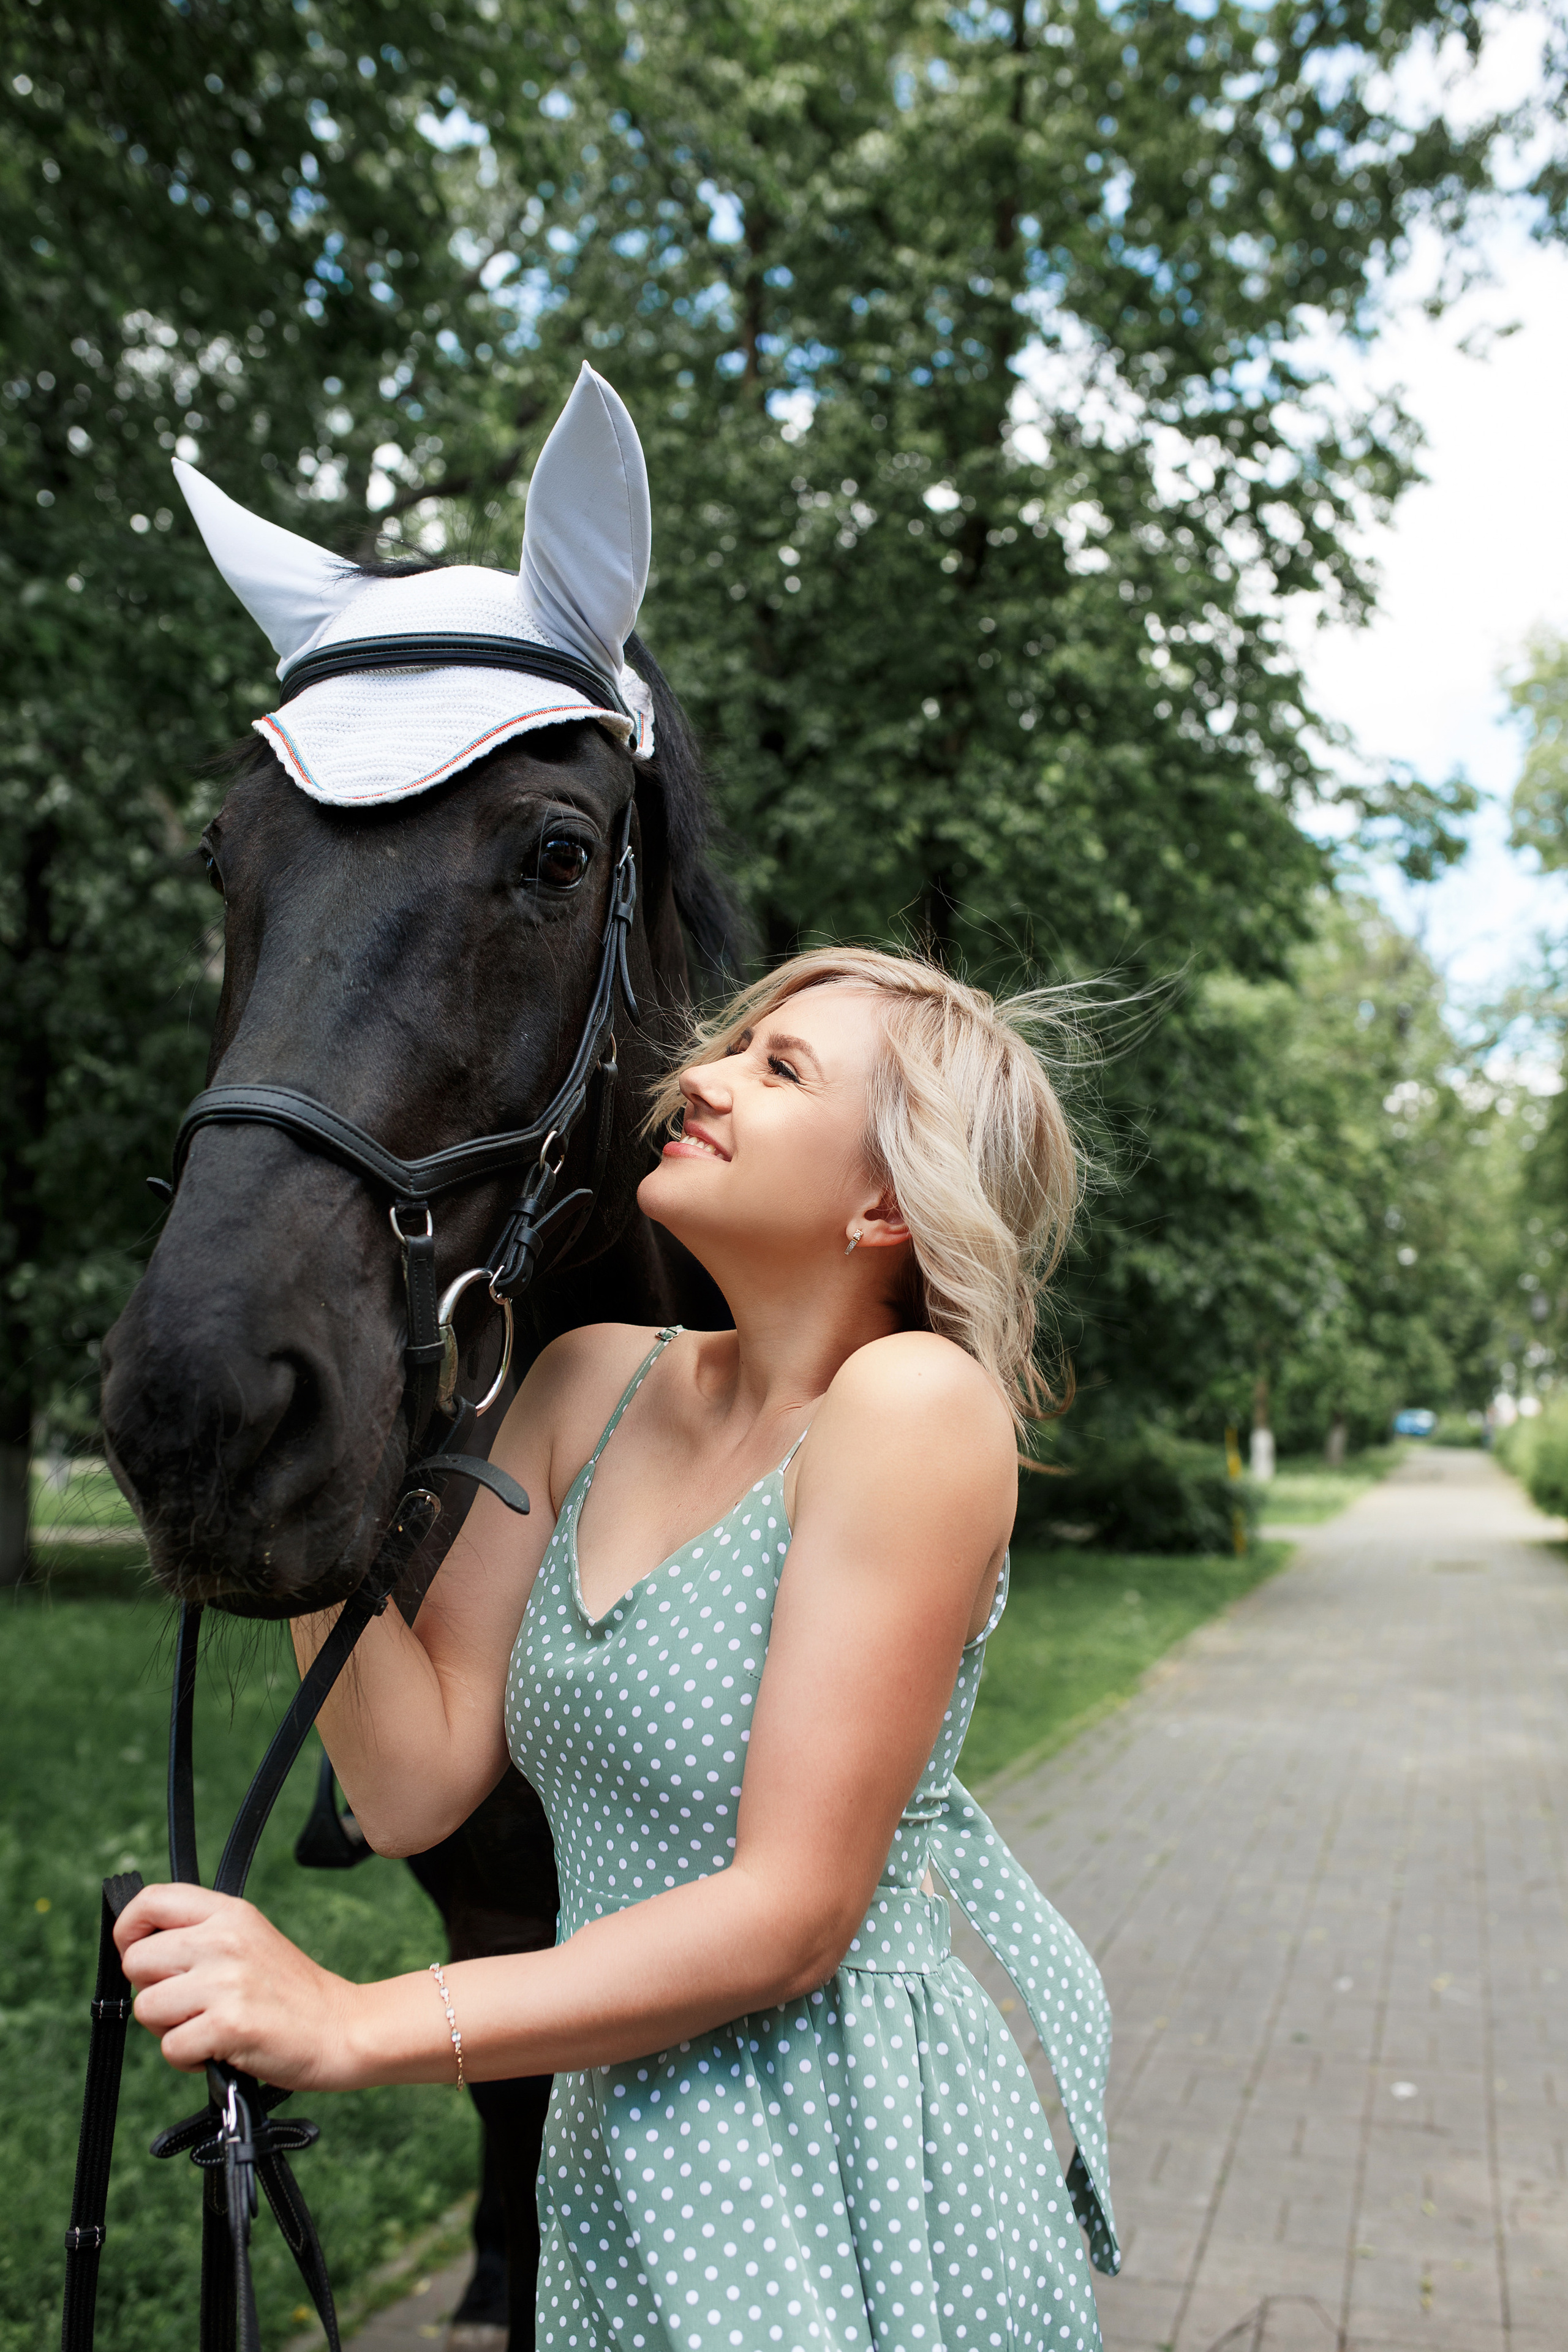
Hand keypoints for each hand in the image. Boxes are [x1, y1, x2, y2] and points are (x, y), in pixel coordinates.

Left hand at [115, 1883, 358, 2091]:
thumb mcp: (250, 1940)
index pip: (150, 1900)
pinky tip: (220, 2050)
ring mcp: (225, 1981)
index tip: (139, 1955)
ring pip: (146, 2007)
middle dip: (151, 1991)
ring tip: (207, 2027)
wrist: (341, 2028)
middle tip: (188, 2004)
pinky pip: (170, 2049)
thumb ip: (201, 1935)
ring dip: (169, 2029)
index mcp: (229, 1914)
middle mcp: (224, 1939)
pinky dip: (189, 2060)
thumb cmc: (290, 1993)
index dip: (128, 1930)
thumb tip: (137, 1950)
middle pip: (136, 1961)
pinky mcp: (228, 2024)